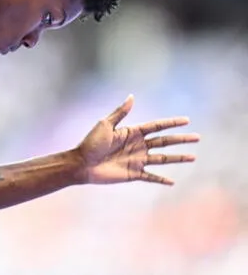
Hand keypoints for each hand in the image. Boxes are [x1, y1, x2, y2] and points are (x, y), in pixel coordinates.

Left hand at [77, 95, 198, 185]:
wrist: (81, 163)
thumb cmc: (91, 143)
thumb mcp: (105, 125)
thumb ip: (120, 112)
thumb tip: (132, 96)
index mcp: (132, 132)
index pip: (156, 126)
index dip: (171, 123)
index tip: (186, 120)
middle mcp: (137, 146)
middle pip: (164, 142)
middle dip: (181, 139)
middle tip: (197, 137)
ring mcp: (137, 160)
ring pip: (162, 159)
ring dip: (177, 158)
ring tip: (193, 157)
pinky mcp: (133, 174)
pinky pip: (150, 177)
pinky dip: (161, 179)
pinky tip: (172, 181)